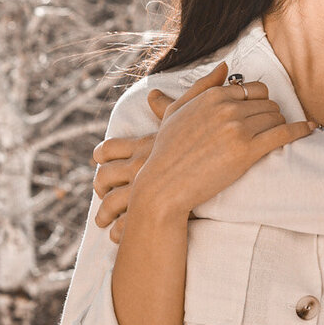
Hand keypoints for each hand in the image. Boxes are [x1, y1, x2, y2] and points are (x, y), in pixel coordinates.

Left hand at [93, 81, 206, 235]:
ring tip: (103, 223)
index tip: (96, 157)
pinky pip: (130, 224)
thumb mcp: (193, 115)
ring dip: (104, 214)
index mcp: (144, 147)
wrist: (226, 158)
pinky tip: (118, 236)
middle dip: (100, 185)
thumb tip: (161, 88)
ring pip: (112, 204)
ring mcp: (144, 189)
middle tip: (99, 191)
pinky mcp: (155, 209)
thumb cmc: (212, 137)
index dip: (103, 153)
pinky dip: (120, 232)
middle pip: (105, 176)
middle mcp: (139, 167)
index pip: (113, 148)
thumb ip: (179, 103)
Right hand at [99, 63, 312, 231]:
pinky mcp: (247, 151)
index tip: (262, 115)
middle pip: (269, 104)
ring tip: (275, 138)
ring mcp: (237, 129)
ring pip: (277, 118)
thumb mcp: (177, 110)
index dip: (260, 103)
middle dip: (271, 116)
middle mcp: (226, 108)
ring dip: (280, 127)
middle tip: (268, 131)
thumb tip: (225, 66)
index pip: (254, 89)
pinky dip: (301, 130)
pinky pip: (284, 134)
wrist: (164, 185)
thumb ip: (202, 86)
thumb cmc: (168, 150)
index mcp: (212, 96)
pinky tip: (310, 129)